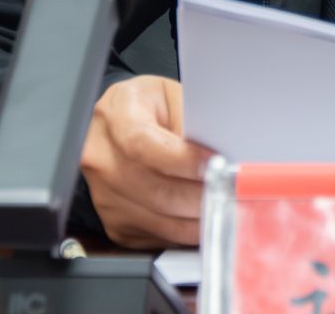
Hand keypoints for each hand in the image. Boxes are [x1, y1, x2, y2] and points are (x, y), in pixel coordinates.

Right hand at [79, 75, 213, 247]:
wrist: (121, 126)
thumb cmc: (151, 109)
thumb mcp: (172, 98)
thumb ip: (193, 123)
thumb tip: (225, 153)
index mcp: (114, 115)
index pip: (143, 145)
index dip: (183, 160)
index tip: (215, 165)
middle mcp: (101, 157)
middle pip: (155, 190)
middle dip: (200, 195)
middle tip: (232, 192)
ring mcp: (105, 195)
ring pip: (160, 220)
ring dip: (199, 218)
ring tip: (226, 206)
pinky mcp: (116, 223)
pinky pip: (158, 236)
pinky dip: (186, 231)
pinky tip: (204, 217)